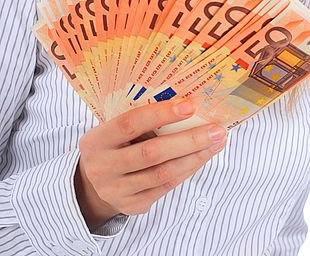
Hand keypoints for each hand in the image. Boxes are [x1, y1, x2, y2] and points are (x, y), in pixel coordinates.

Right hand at [74, 99, 226, 228]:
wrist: (91, 184)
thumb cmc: (112, 145)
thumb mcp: (113, 129)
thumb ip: (139, 120)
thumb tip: (185, 105)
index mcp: (96, 140)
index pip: (130, 124)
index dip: (161, 114)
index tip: (190, 105)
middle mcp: (103, 167)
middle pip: (151, 153)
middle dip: (188, 140)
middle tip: (216, 129)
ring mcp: (117, 190)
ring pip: (163, 174)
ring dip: (195, 157)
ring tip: (217, 142)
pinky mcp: (133, 205)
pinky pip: (166, 187)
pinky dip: (187, 169)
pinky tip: (202, 156)